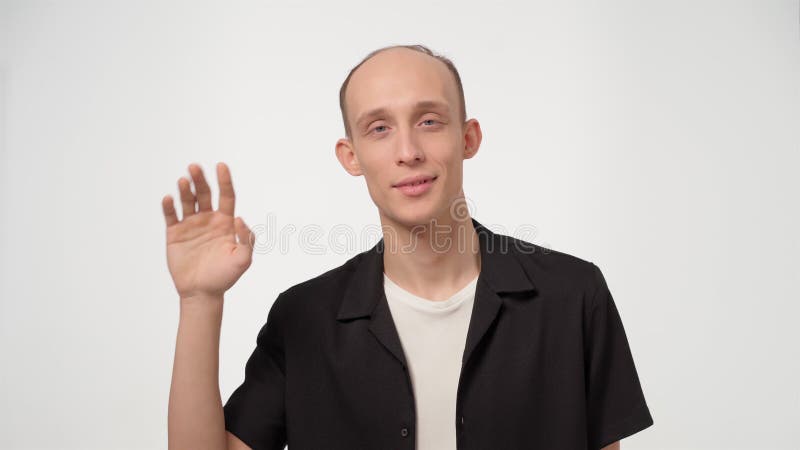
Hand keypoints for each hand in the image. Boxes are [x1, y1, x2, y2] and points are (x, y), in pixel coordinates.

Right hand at [162, 162, 254, 300]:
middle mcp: (208, 219)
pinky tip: (169, 198)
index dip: (224, 180)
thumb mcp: (243, 260)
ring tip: (183, 181)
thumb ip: (246, 239)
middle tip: (194, 167)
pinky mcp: (175, 234)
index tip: (221, 166)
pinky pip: (171, 216)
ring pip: (187, 201)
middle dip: (200, 180)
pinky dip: (169, 206)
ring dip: (184, 189)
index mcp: (225, 222)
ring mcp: (191, 225)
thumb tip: (239, 218)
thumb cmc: (224, 277)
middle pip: (204, 193)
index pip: (226, 196)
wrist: (202, 293)